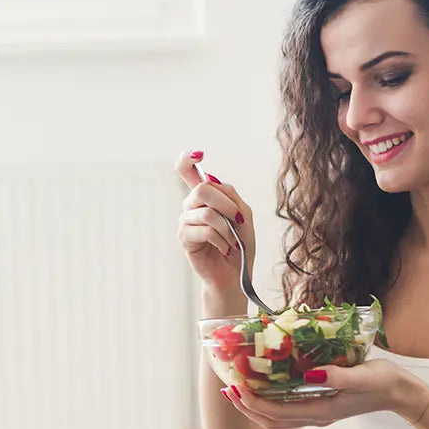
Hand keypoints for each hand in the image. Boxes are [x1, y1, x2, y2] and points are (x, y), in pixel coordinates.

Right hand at [174, 150, 254, 294]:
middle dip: (226, 204)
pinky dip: (221, 240)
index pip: (186, 171)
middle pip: (202, 189)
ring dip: (227, 228)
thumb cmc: (240, 245)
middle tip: (238, 221)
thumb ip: (231, 196)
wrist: (236, 275)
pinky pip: (205, 230)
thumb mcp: (244, 216)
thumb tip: (211, 180)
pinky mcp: (184, 238)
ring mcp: (185, 221)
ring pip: (207, 213)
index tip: (197, 153)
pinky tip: (224, 249)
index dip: (187, 159)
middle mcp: (191, 206)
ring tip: (232, 242)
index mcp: (204, 197)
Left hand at [220, 359, 428, 428]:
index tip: (235, 387)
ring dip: (254, 405)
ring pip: (276, 417)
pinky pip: (287, 407)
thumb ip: (338, 376)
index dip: (252, 403)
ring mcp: (317, 412)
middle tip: (227, 388)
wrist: (403, 393)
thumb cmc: (384, 381)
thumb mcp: (363, 376)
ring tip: (236, 389)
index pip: (275, 414)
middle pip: (269, 420)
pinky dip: (269, 399)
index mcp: (320, 411)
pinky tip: (263, 385)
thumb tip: (311, 374)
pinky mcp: (321, 404)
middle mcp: (314, 415)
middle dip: (245, 407)